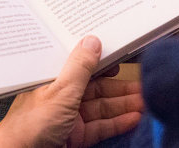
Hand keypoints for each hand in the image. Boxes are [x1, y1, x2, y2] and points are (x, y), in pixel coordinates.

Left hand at [0, 36, 142, 147]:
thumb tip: (92, 40)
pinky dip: (118, 123)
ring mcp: (69, 119)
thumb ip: (80, 68)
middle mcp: (61, 98)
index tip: (122, 56)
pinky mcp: (76, 138)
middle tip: (145, 84)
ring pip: (102, 108)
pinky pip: (101, 127)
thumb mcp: (60, 92)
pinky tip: (135, 118)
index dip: (102, 62)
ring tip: (147, 101)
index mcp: (52, 81)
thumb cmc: (30, 125)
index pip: (81, 67)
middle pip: (96, 89)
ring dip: (124, 105)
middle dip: (121, 87)